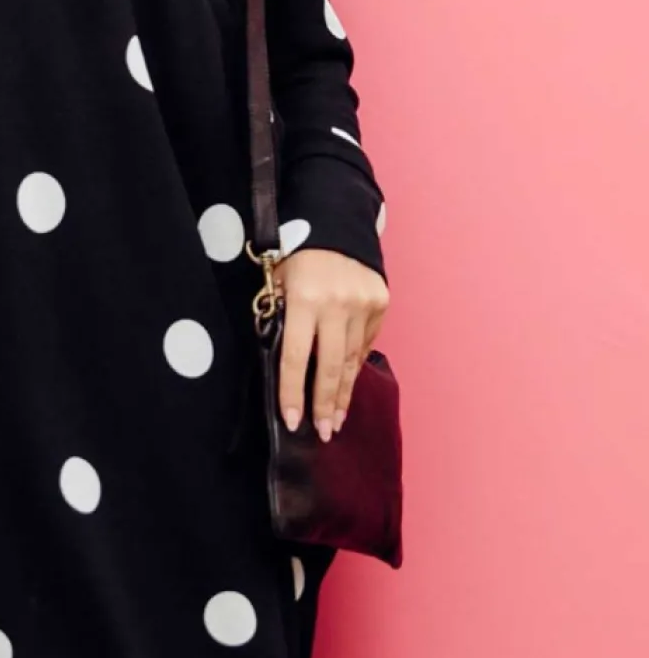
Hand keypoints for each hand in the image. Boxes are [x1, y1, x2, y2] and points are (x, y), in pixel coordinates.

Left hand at [275, 248, 389, 442]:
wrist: (337, 223)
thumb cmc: (296, 256)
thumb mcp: (277, 282)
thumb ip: (279, 318)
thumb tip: (284, 365)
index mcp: (305, 298)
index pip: (297, 357)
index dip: (293, 393)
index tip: (292, 422)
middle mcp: (337, 304)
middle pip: (331, 366)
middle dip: (325, 405)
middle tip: (323, 434)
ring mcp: (363, 304)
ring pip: (352, 360)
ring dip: (343, 393)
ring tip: (336, 420)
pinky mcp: (381, 303)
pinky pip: (365, 343)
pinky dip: (355, 365)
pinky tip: (348, 386)